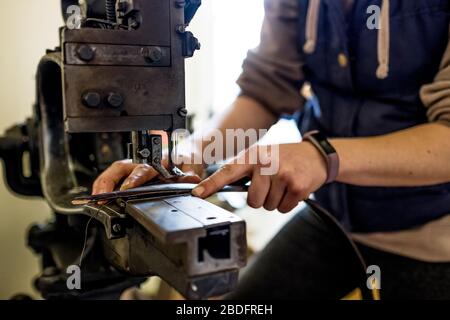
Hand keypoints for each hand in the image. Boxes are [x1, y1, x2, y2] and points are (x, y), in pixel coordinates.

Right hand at [92, 153, 203, 194]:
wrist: (188, 152)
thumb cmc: (187, 158)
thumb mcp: (193, 166)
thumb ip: (191, 174)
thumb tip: (191, 180)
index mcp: (158, 160)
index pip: (144, 169)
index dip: (135, 178)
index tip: (127, 188)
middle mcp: (144, 161)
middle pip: (122, 167)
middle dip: (109, 181)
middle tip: (102, 196)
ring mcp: (136, 166)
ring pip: (115, 171)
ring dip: (103, 184)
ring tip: (97, 198)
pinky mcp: (132, 172)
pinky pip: (115, 176)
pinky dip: (106, 186)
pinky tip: (100, 196)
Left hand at [192, 143, 327, 212]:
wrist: (315, 155)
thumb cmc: (283, 158)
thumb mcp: (262, 156)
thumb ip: (244, 170)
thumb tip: (222, 187)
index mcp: (252, 156)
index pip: (227, 172)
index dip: (210, 185)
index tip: (196, 194)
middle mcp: (266, 164)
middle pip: (252, 201)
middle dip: (261, 198)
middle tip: (271, 184)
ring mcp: (282, 175)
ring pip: (268, 206)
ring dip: (275, 200)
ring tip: (283, 183)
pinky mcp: (297, 186)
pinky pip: (283, 208)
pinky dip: (288, 203)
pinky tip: (293, 188)